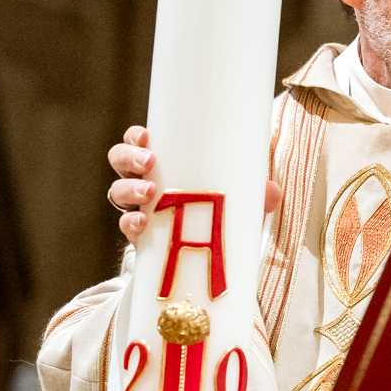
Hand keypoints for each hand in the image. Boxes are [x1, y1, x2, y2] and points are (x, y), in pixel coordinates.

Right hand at [108, 125, 281, 242]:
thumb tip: (273, 192)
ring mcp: (139, 209)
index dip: (135, 137)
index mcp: (163, 164)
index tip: (146, 135)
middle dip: (129, 158)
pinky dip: (130, 224)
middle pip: (120, 162)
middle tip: (149, 162)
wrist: (208, 255)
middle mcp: (144, 182)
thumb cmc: (219, 210)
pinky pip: (126, 226)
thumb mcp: (238, 198)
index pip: (138, 142)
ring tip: (149, 192)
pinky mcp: (140, 237)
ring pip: (117, 192)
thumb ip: (256, 194)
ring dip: (129, 189)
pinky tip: (142, 224)